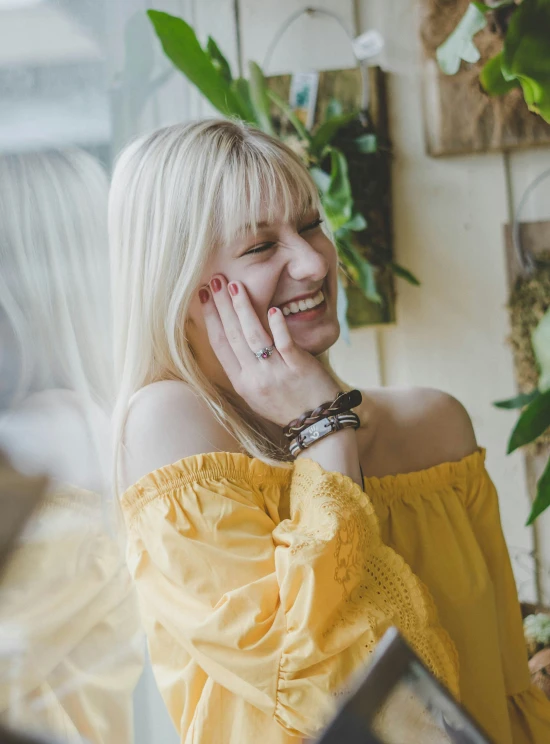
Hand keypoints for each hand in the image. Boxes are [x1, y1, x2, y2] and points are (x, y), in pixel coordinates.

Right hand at [199, 275, 340, 427]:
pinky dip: (278, 326)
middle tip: (215, 280)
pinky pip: (285, 344)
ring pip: (254, 336)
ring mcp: (276, 372)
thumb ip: (244, 367)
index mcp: (241, 382)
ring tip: (235, 285)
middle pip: (233, 335)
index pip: (220, 345)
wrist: (317, 423)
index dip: (210, 318)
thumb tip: (230, 335)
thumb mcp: (256, 392)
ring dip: (243, 308)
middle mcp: (254, 377)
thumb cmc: (287, 404)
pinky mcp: (298, 367)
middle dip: (222, 305)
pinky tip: (272, 309)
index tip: (203, 295)